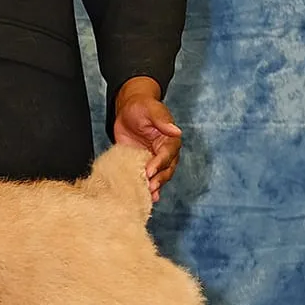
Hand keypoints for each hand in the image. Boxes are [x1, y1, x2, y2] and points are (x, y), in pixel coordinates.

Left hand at [113, 78, 182, 201]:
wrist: (128, 110)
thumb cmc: (142, 107)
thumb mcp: (151, 109)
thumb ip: (162, 120)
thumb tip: (176, 130)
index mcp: (170, 140)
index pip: (167, 155)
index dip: (159, 164)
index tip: (150, 171)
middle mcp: (165, 152)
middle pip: (166, 170)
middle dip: (158, 180)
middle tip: (149, 188)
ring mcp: (154, 160)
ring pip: (159, 177)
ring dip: (154, 187)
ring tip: (149, 197)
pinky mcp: (143, 164)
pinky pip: (148, 178)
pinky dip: (146, 187)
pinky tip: (144, 197)